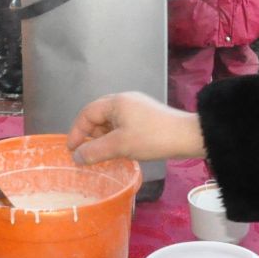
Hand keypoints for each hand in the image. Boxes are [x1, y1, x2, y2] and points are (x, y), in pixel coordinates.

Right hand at [68, 92, 205, 164]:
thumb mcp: (120, 146)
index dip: (76, 131)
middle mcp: (125, 100)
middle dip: (90, 135)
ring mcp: (137, 107)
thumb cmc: (151, 138)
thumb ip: (95, 151)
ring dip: (104, 137)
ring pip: (111, 122)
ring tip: (102, 155)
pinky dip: (116, 137)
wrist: (187, 137)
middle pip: (98, 115)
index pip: (87, 113)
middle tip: (86, 153)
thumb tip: (76, 157)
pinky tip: (119, 150)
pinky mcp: (147, 117)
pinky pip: (123, 125)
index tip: (71, 150)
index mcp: (116, 102)